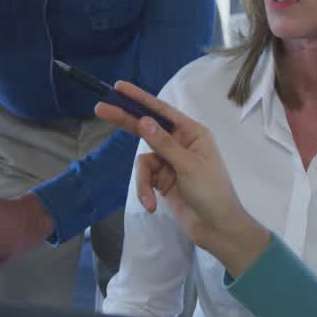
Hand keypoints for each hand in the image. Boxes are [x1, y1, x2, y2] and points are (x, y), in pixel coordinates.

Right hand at [94, 81, 269, 274]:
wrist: (216, 228)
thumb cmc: (211, 192)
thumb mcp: (188, 166)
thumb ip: (163, 143)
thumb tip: (143, 120)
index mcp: (192, 133)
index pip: (162, 111)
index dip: (140, 98)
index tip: (120, 88)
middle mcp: (180, 143)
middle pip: (147, 128)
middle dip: (126, 122)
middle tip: (100, 109)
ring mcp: (170, 162)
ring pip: (143, 161)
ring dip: (144, 181)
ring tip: (150, 200)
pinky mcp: (162, 180)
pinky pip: (145, 178)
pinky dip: (145, 191)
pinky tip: (152, 206)